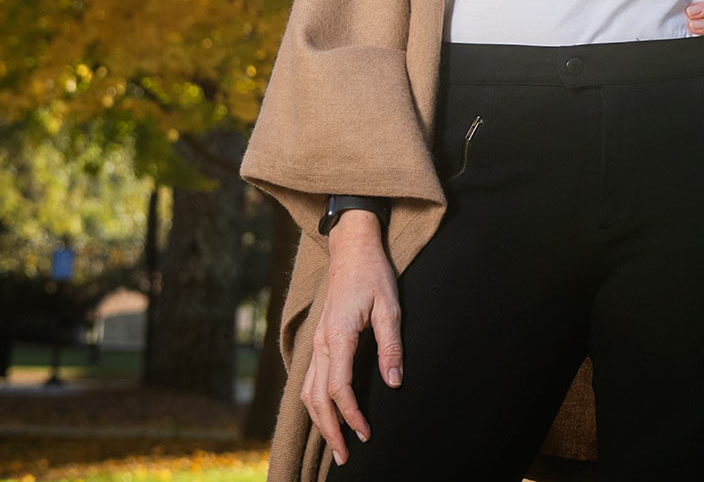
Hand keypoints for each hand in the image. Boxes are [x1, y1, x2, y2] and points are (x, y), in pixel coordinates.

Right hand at [301, 211, 400, 465]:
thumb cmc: (374, 273)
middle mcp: (321, 343)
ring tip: (334, 443)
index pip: (339, 389)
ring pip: (308, 392)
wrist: (352, 246)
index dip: (351, 416)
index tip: (366, 434)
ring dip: (320, 420)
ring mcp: (316, 341)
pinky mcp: (319, 340)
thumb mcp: (391, 307)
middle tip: (344, 457)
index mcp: (338, 336)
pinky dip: (314, 403)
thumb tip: (395, 384)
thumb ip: (391, 347)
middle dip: (330, 430)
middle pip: (318, 398)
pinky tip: (324, 414)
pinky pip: (309, 379)